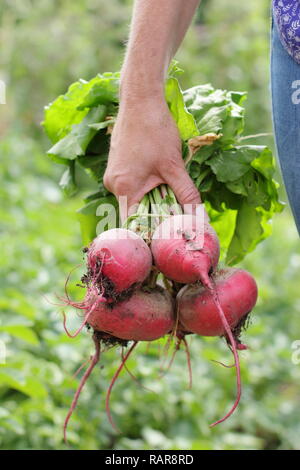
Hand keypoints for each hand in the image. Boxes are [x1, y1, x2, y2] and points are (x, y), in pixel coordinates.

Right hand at [104, 96, 200, 219]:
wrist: (140, 100)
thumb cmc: (155, 131)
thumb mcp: (174, 166)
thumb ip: (187, 194)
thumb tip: (200, 217)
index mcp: (124, 189)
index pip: (134, 223)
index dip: (151, 231)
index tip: (167, 235)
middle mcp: (113, 185)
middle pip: (135, 211)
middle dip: (155, 213)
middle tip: (176, 215)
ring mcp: (113, 175)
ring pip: (135, 197)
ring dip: (152, 198)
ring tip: (169, 191)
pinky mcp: (117, 166)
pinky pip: (132, 184)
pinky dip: (146, 186)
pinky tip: (159, 176)